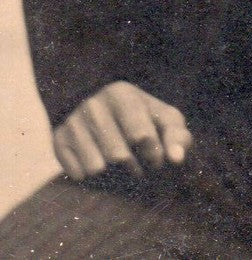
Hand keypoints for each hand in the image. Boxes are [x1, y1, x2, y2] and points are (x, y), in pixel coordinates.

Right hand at [53, 81, 192, 181]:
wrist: (101, 109)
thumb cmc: (142, 118)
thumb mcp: (164, 120)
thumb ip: (177, 137)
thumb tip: (176, 158)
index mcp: (122, 93)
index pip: (141, 136)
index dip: (153, 155)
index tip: (156, 159)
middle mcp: (93, 104)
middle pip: (118, 155)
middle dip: (133, 167)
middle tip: (137, 166)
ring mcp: (73, 122)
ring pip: (96, 167)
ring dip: (112, 174)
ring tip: (118, 164)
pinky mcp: (58, 140)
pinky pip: (77, 174)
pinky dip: (91, 175)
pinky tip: (97, 161)